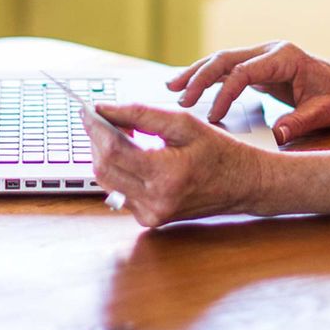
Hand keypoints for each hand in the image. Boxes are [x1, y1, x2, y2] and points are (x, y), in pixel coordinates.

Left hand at [83, 103, 268, 227]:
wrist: (243, 184)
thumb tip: (105, 109)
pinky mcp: (150, 219)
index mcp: (167, 175)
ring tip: (123, 135)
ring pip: (107, 181)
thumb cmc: (219, 152)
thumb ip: (142, 114)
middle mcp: (156, 201)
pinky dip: (120, 171)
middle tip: (102, 119)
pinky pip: (120, 192)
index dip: (95, 128)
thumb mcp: (184, 124)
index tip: (87, 110)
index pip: (114, 151)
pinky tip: (135, 156)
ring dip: (107, 155)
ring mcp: (151, 214)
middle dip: (97, 141)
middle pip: (103, 168)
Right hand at [167, 41, 329, 143]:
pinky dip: (209, 77)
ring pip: (222, 60)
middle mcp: (270, 52)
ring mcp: (263, 57)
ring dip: (197, 73)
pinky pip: (228, 69)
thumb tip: (276, 137)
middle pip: (225, 59)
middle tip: (178, 97)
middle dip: (199, 76)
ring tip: (172, 86)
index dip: (224, 93)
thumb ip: (299, 122)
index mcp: (284, 57)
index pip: (243, 72)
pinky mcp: (260, 68)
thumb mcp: (323, 112)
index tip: (213, 116)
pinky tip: (191, 86)